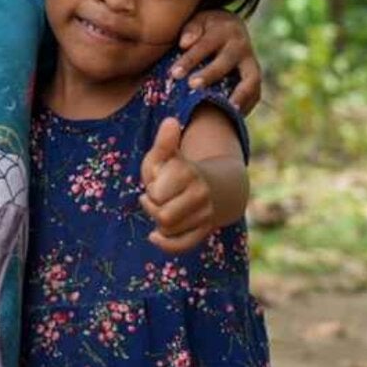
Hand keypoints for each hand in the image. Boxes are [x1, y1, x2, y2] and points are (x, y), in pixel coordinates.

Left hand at [139, 118, 215, 253]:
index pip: (156, 194)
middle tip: (155, 198)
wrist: (215, 186)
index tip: (156, 183)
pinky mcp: (205, 230)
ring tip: (162, 208)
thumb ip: (164, 141)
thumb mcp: (168, 155)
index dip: (151, 190)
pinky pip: (182, 245)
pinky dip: (166, 243)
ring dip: (158, 222)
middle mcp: (200, 194)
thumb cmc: (179, 170)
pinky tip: (153, 236)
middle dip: (152, 208)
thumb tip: (171, 121)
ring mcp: (204, 214)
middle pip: (162, 216)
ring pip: (169, 230)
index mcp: (188, 172)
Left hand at [170, 10, 261, 113]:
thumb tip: (184, 43)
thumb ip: (190, 30)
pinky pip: (255, 93)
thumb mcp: (197, 21)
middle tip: (192, 86)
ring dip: (239, 95)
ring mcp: (251, 62)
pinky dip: (246, 105)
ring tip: (227, 110)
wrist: (231, 28)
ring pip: (250, 80)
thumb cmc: (205, 28)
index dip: (190, 59)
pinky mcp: (255, 76)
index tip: (174, 73)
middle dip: (210, 75)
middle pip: (226, 62)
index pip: (204, 45)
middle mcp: (240, 46)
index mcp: (222, 30)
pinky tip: (232, 117)